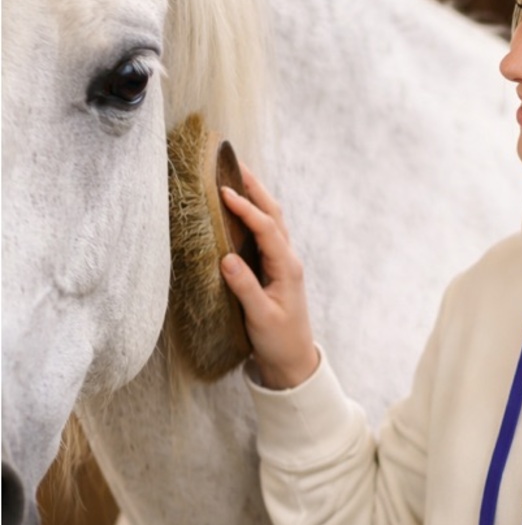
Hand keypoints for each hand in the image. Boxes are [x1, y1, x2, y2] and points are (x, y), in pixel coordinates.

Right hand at [219, 168, 319, 388]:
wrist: (293, 361)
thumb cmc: (278, 341)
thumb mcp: (260, 317)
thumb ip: (245, 288)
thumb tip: (226, 259)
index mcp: (287, 268)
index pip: (267, 228)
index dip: (247, 209)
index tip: (224, 192)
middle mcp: (288, 260)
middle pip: (275, 214)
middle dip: (256, 188)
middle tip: (234, 163)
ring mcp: (283, 263)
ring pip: (273, 221)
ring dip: (256, 197)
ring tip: (236, 175)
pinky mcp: (276, 269)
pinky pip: (266, 234)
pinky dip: (254, 215)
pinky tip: (239, 208)